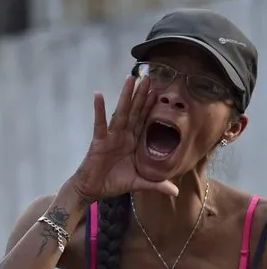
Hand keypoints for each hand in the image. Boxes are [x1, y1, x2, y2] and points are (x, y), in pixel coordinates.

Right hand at [71, 76, 178, 200]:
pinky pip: (100, 123)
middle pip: (134, 111)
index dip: (150, 106)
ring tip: (130, 78)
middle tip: (148, 77)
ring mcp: (111, 136)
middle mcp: (123, 135)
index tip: (159, 91)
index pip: (143, 120)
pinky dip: (99, 109)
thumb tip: (176, 191)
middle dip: (141, 95)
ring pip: (120, 112)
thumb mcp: (138, 183)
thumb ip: (156, 183)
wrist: (92, 190)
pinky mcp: (99, 141)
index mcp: (133, 142)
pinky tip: (99, 95)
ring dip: (125, 96)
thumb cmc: (112, 183)